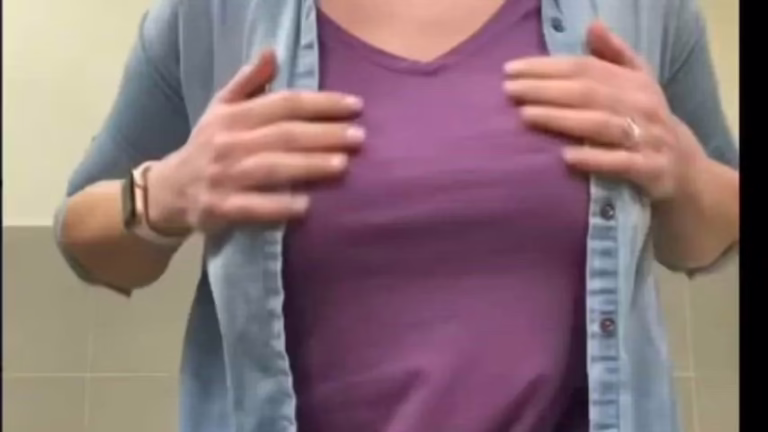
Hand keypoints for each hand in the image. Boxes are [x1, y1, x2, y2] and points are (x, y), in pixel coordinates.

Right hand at [147, 51, 364, 232]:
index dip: (320, 103)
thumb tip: (272, 52)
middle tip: (360, 137)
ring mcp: (225, 176)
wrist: (169, 190)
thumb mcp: (221, 108)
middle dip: (324, 134)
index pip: (284, 103)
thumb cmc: (208, 146)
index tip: (355, 105)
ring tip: (342, 165)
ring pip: (271, 168)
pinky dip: (279, 206)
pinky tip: (306, 206)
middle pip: (284, 135)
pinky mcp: (221, 208)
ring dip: (308, 166)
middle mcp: (230, 142)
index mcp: (234, 115)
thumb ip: (248, 82)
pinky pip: (253, 207)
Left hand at [503, 21, 705, 201]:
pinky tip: (566, 157)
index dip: (547, 67)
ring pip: (600, 125)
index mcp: (633, 83)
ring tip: (526, 116)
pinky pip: (621, 163)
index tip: (510, 70)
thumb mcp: (638, 84)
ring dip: (562, 120)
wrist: (685, 168)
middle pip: (587, 93)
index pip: (584, 69)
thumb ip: (615, 55)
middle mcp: (641, 105)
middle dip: (545, 90)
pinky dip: (595, 159)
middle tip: (509, 91)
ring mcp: (647, 137)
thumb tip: (592, 25)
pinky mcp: (650, 169)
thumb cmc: (646, 121)